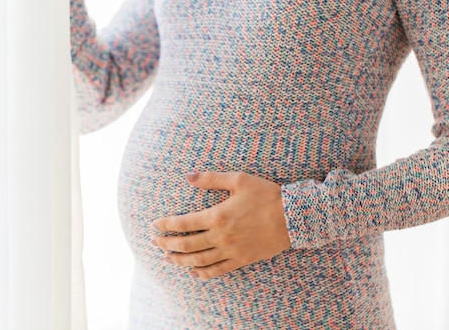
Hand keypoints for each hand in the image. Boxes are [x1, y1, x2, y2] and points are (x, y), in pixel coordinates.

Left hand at [151, 171, 290, 279]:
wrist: (294, 216)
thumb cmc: (266, 195)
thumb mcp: (239, 180)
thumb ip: (211, 179)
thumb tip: (188, 176)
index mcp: (217, 216)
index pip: (183, 223)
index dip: (166, 225)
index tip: (154, 226)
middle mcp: (221, 237)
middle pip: (186, 245)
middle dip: (167, 244)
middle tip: (155, 243)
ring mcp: (231, 251)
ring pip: (199, 261)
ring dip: (180, 261)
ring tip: (168, 259)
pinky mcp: (242, 260)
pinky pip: (218, 271)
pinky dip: (202, 273)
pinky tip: (193, 272)